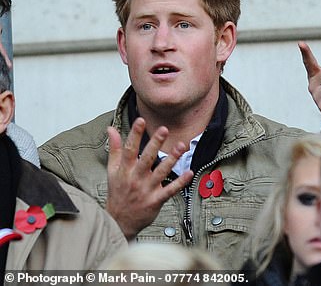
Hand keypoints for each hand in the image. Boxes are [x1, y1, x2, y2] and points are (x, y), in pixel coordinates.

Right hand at [106, 118, 193, 239]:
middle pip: (146, 158)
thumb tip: (111, 129)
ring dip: (172, 159)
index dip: (135, 134)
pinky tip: (189, 172)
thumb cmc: (117, 192)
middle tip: (164, 129)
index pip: (129, 149)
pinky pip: (170, 190)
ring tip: (181, 146)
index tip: (141, 120)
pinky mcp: (156, 200)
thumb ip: (114, 148)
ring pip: (161, 172)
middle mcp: (135, 178)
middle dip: (155, 143)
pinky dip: (180, 182)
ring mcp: (146, 189)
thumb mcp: (112, 170)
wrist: (118, 221)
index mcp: (124, 169)